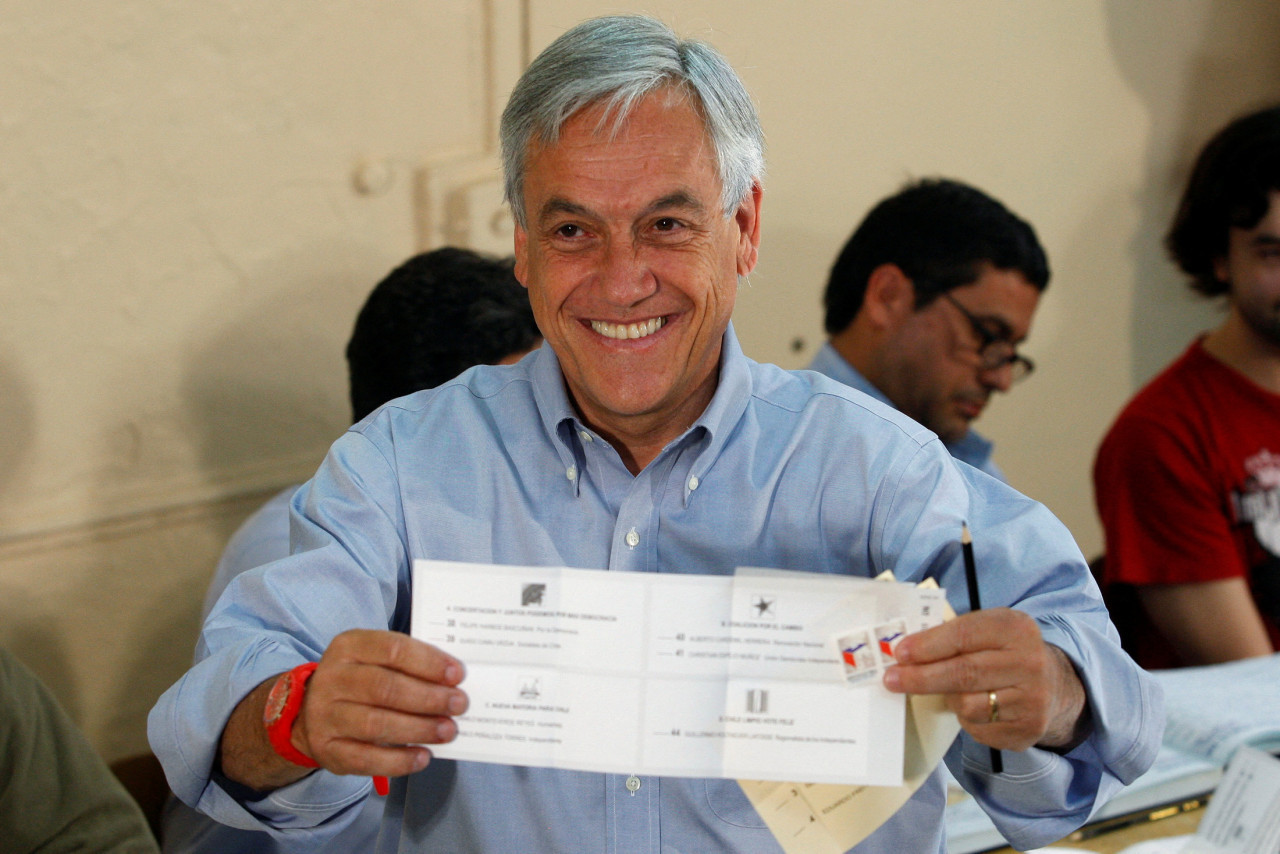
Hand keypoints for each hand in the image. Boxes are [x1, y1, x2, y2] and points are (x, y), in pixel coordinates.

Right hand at [294, 629, 467, 776]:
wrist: (310, 712)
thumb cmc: (360, 679)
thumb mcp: (375, 659)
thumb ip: (408, 665)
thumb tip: (452, 682)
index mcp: (348, 646)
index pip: (392, 649)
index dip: (428, 662)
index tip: (457, 674)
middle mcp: (332, 678)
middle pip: (385, 687)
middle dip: (428, 698)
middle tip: (459, 705)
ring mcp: (325, 716)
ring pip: (376, 724)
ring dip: (419, 729)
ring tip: (447, 730)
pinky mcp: (327, 749)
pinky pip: (366, 758)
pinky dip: (399, 760)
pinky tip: (423, 756)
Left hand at [882, 609, 1088, 751]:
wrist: (1053, 685)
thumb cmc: (1003, 652)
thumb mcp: (987, 630)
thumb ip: (952, 635)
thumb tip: (903, 653)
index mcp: (1015, 628)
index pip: (963, 635)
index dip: (927, 645)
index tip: (899, 654)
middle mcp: (1029, 662)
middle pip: (963, 673)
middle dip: (921, 678)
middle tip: (892, 680)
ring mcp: (1032, 699)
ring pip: (967, 705)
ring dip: (948, 699)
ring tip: (953, 691)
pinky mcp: (1028, 729)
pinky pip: (978, 728)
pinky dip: (967, 719)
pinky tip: (977, 707)